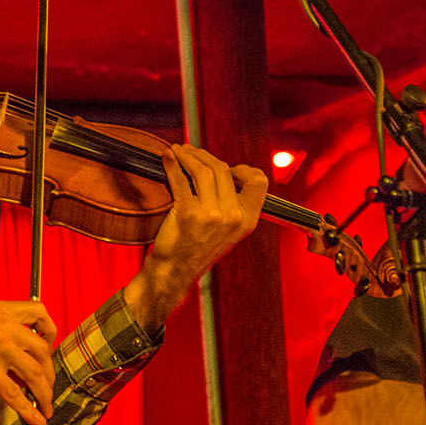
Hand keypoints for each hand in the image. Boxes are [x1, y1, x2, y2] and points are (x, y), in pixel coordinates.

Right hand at [0, 300, 57, 424]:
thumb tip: (25, 365)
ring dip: (43, 394)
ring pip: (33, 371)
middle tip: (47, 390)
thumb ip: (0, 339)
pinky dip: (28, 409)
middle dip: (49, 373)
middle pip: (41, 348)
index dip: (50, 331)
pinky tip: (36, 419)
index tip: (49, 351)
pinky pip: (14, 392)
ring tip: (46, 408)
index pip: (38, 311)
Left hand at [126, 145, 268, 328]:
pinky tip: (167, 158)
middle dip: (204, 156)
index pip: (258, 181)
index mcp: (248, 221)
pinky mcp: (188, 214)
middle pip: (224, 170)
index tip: (224, 166)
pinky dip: (172, 164)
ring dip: (187, 156)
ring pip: (203, 171)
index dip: (241, 168)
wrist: (174, 273)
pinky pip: (180, 180)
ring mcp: (212, 215)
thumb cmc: (196, 249)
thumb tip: (221, 170)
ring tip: (178, 152)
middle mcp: (234, 217)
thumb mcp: (226, 232)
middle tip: (190, 151)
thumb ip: (232, 204)